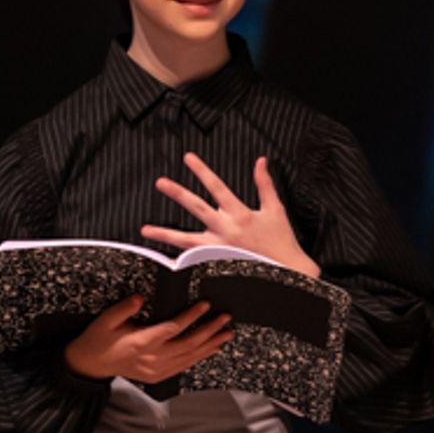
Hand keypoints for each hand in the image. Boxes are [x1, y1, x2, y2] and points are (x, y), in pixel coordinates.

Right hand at [63, 296, 231, 381]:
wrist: (91, 364)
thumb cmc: (100, 338)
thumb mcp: (106, 319)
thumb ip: (124, 308)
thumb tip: (140, 298)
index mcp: (142, 342)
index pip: (173, 328)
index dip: (192, 316)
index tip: (206, 305)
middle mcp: (153, 358)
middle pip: (188, 344)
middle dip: (210, 330)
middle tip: (226, 318)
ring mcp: (157, 369)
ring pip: (190, 357)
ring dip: (210, 345)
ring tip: (226, 334)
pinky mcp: (158, 376)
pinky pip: (184, 366)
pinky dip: (200, 357)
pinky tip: (211, 350)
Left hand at [141, 153, 319, 275]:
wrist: (288, 274)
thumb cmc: (282, 241)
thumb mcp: (275, 209)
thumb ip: (265, 184)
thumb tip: (261, 161)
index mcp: (240, 215)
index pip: (217, 187)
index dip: (202, 171)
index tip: (188, 158)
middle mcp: (226, 231)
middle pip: (196, 208)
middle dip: (177, 193)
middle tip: (160, 182)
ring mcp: (218, 250)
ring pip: (186, 241)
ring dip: (164, 234)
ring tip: (144, 230)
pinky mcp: (216, 265)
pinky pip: (192, 261)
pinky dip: (177, 260)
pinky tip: (161, 258)